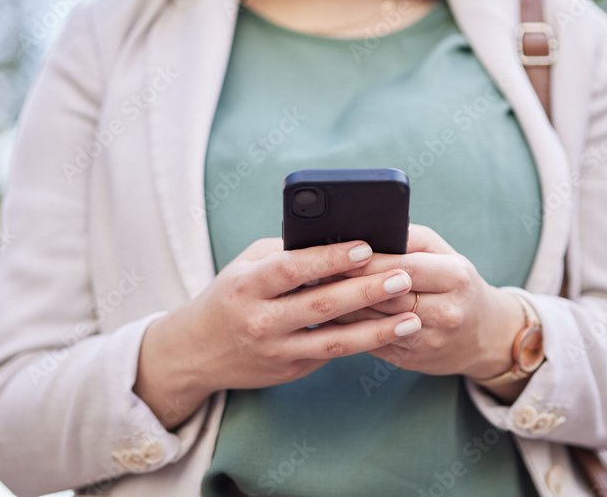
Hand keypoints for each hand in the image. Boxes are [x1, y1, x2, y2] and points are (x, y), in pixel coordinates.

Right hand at [132, 238, 421, 428]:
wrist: (195, 351)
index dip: (330, 258)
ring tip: (411, 316)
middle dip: (367, 290)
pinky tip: (391, 331)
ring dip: (377, 329)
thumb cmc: (230, 295)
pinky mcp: (289, 370)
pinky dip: (363, 342)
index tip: (365, 247)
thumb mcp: (246, 266)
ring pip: (334, 341)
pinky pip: (331, 354)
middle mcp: (260, 320)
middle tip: (403, 277)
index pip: (293, 268)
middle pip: (321, 305)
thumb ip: (285, 252)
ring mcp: (275, 350)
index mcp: (247, 285)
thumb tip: (336, 236)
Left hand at [328, 224, 524, 379]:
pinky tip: (328, 315)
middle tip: (315, 271)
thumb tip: (368, 229)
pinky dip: (348, 327)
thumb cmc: (457, 284)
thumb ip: (411, 238)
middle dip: (348, 283)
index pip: (403, 266)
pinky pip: (372, 341)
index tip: (337, 252)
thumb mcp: (446, 254)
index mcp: (455, 278)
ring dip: (341, 306)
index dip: (367, 261)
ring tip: (315, 290)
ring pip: (374, 321)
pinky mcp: (412, 360)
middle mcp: (446, 312)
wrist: (485, 336)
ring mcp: (429, 341)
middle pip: (385, 296)